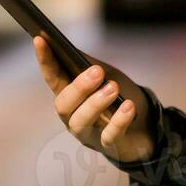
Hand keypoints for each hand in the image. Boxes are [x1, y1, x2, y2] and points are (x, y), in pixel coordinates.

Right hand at [33, 36, 157, 164]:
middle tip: (97, 71)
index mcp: (69, 96)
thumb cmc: (118, 96)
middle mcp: (73, 116)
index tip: (40, 39)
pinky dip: (118, 121)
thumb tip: (67, 48)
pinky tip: (128, 107)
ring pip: (81, 122)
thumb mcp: (105, 76)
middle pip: (63, 104)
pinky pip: (109, 137)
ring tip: (113, 87)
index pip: (52, 77)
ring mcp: (89, 133)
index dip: (45, 60)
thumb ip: (87, 65)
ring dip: (96, 103)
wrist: (145, 124)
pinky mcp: (110, 146)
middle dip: (78, 87)